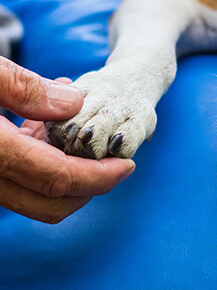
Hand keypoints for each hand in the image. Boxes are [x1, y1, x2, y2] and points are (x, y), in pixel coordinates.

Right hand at [0, 57, 134, 223]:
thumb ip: (24, 88)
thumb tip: (73, 103)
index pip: (57, 178)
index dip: (99, 177)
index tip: (128, 166)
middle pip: (48, 201)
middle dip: (89, 186)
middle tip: (115, 161)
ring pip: (33, 193)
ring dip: (67, 170)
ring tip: (79, 125)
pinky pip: (16, 174)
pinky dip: (41, 158)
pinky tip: (47, 120)